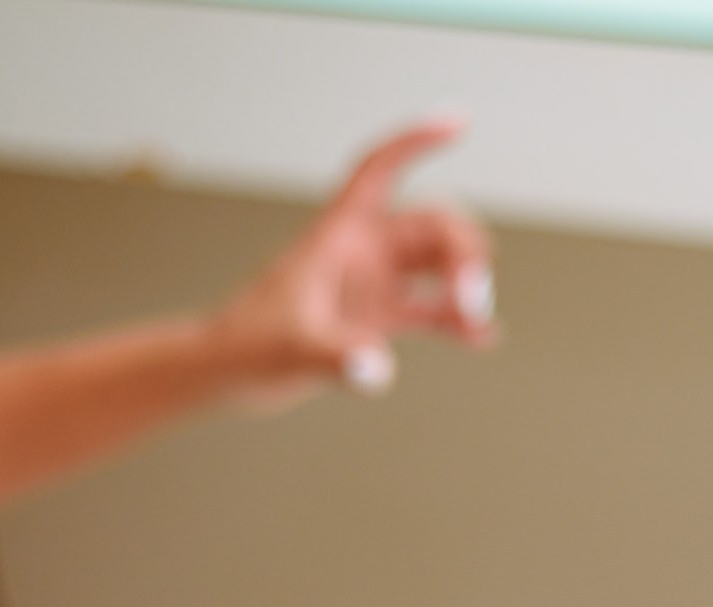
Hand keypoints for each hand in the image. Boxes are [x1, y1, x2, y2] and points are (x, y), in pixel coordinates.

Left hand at [209, 117, 495, 397]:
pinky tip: (482, 340)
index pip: (379, 170)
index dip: (416, 143)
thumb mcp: (292, 348)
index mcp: (337, 233)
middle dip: (460, 251)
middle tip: (471, 296)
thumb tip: (375, 370)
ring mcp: (373, 284)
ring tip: (477, 320)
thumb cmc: (248, 346)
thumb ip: (337, 358)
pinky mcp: (377, 319)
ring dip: (464, 286)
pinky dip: (457, 323)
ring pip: (437, 266)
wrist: (230, 373)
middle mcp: (361, 251)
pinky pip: (431, 311)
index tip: (458, 126)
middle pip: (428, 226)